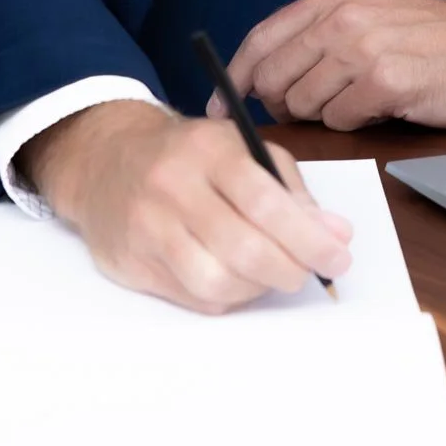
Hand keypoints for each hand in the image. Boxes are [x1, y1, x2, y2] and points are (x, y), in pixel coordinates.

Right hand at [17, 100, 352, 313]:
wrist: (107, 159)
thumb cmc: (189, 155)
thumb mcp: (241, 149)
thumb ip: (290, 189)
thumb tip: (336, 233)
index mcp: (209, 149)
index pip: (264, 200)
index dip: (307, 236)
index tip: (337, 257)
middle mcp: (174, 186)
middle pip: (242, 247)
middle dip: (288, 269)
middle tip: (308, 273)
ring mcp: (148, 226)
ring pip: (215, 280)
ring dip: (257, 288)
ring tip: (272, 276)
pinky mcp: (131, 261)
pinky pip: (192, 297)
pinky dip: (227, 297)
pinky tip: (237, 280)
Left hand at [211, 0, 445, 129]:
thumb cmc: (445, 39)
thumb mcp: (379, 14)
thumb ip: (326, 33)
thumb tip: (271, 75)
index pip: (263, 36)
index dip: (236, 76)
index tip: (220, 104)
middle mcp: (345, 14)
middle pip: (274, 75)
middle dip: (281, 104)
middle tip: (309, 114)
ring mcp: (365, 46)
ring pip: (304, 103)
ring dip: (325, 114)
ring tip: (363, 101)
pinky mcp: (387, 80)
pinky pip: (340, 120)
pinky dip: (354, 123)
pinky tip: (385, 107)